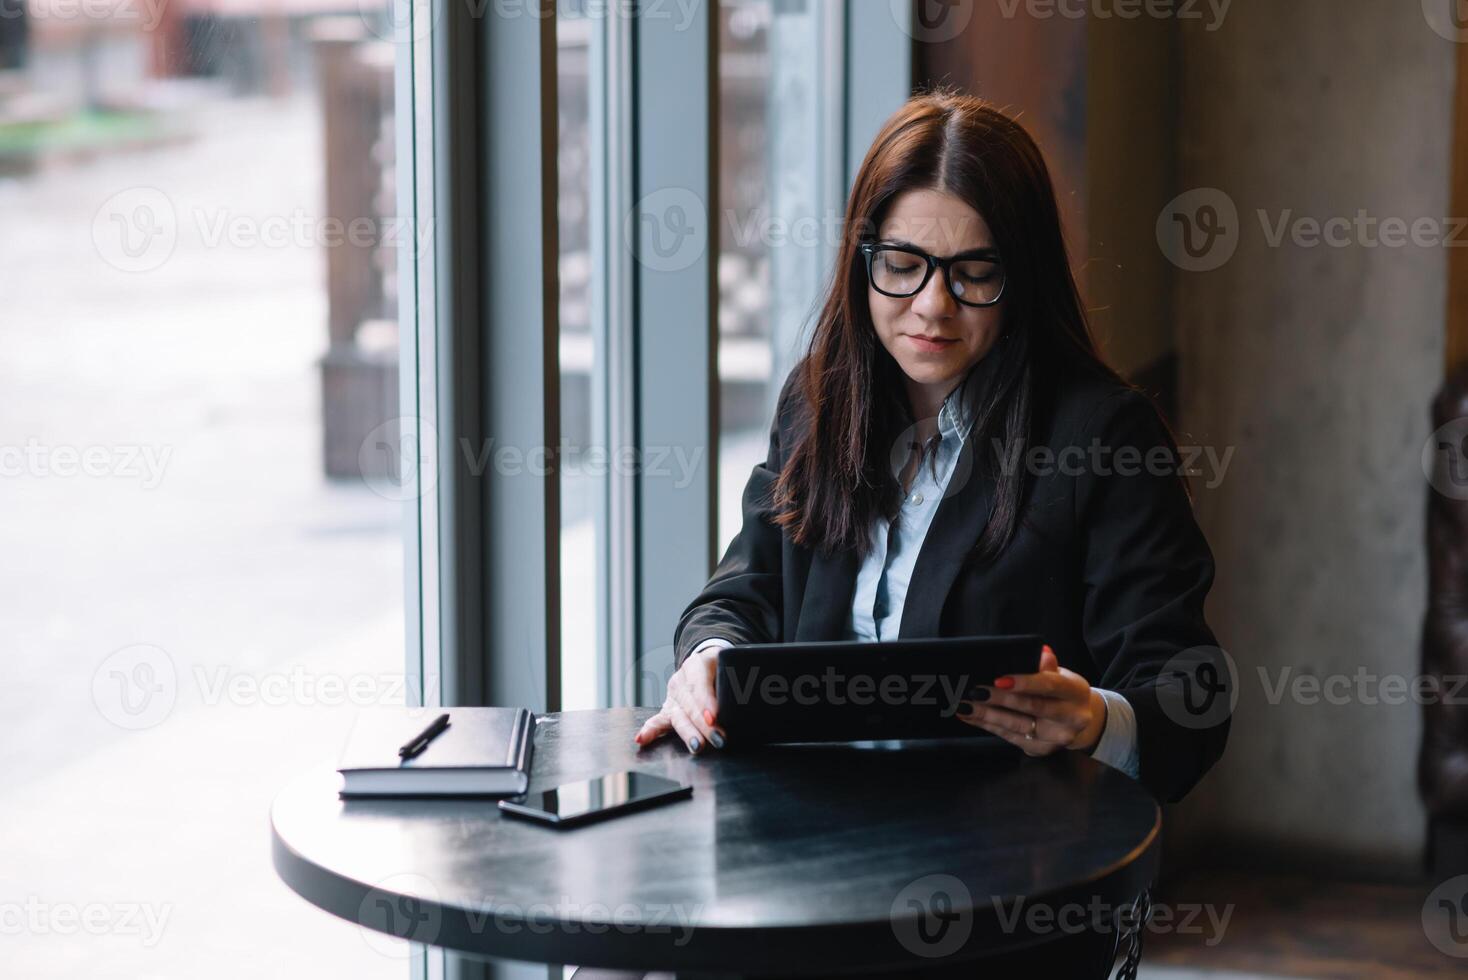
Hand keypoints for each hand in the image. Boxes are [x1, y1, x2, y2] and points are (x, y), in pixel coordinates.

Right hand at [633, 644, 725, 753]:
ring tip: (698, 746)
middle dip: (705, 725)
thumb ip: (734, 681)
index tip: (714, 717)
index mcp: (698, 664)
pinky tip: (642, 740)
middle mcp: (681, 680)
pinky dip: (650, 731)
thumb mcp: (729, 665)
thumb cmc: (722, 666)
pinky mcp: (668, 710)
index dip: (706, 702)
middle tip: (719, 739)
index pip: (700, 684)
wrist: (704, 662)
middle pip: (691, 704)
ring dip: (689, 733)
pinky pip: (658, 720)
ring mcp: (672, 696)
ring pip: (678, 716)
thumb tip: (741, 704)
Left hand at [954, 644, 1106, 755]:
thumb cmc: (1061, 691)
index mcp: (1076, 692)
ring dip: (988, 715)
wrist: (1075, 720)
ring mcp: (1057, 737)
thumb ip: (1047, 665)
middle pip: (1032, 707)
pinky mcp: (1041, 749)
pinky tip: (971, 717)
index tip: (999, 679)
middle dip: (1001, 699)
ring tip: (966, 706)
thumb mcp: (1060, 674)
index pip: (1049, 685)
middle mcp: (1072, 718)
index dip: (1025, 682)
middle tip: (975, 692)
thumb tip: (1039, 650)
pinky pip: (1010, 737)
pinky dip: (988, 725)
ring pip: (1017, 725)